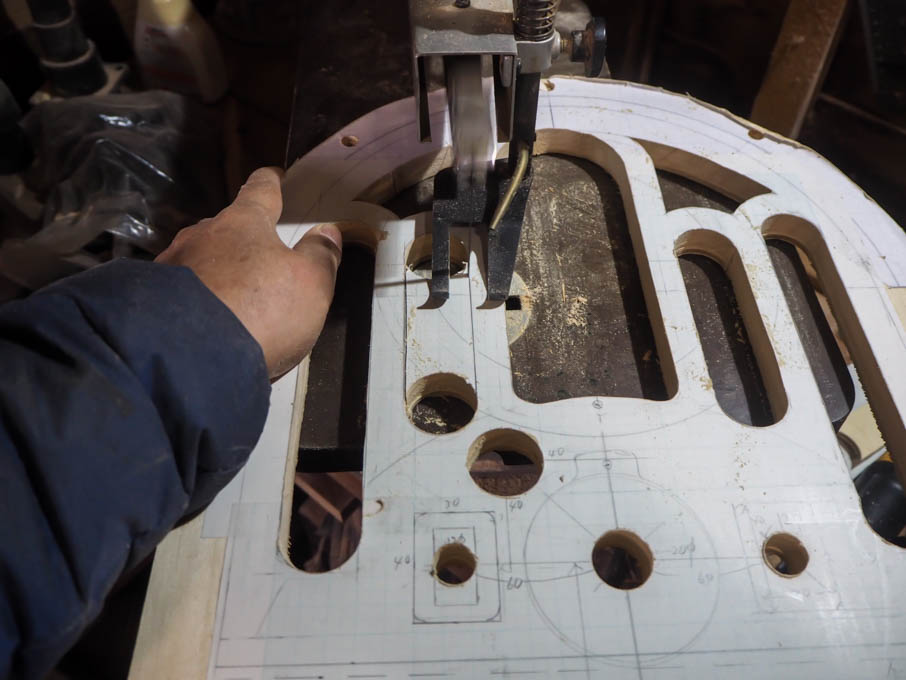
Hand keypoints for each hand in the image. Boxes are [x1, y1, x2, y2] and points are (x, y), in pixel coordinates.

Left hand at [156, 167, 341, 377]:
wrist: (189, 358)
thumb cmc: (260, 310)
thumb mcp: (310, 284)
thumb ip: (320, 255)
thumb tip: (326, 231)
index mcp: (242, 222)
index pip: (259, 191)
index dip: (270, 182)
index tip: (274, 174)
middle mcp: (200, 236)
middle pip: (224, 228)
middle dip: (240, 237)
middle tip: (256, 253)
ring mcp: (170, 268)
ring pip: (198, 260)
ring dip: (215, 272)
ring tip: (230, 296)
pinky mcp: (150, 302)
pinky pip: (180, 293)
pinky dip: (196, 300)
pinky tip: (204, 320)